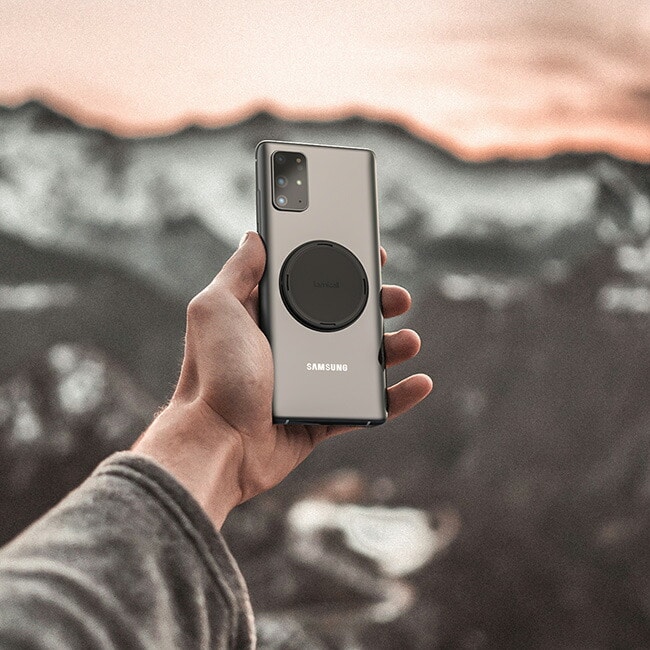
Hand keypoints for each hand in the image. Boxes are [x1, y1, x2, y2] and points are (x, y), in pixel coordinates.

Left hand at [132, 232, 432, 527]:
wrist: (217, 442)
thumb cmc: (212, 375)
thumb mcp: (216, 308)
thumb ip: (238, 272)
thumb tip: (254, 236)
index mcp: (268, 319)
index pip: (313, 285)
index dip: (344, 268)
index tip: (371, 255)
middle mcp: (290, 348)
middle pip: (346, 320)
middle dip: (378, 306)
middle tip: (399, 298)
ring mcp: (308, 383)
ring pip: (361, 361)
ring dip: (393, 348)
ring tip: (409, 341)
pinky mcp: (320, 416)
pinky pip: (366, 405)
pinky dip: (395, 397)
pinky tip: (419, 384)